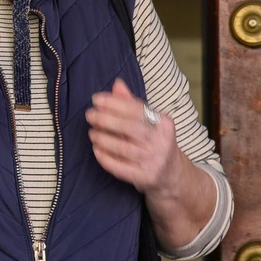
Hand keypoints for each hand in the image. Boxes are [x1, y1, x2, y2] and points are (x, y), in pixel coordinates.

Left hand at [86, 78, 184, 196]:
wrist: (171, 174)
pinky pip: (120, 168)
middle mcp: (161, 142)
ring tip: (92, 133)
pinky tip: (96, 150)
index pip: (137, 109)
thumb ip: (132, 103)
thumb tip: (117, 83)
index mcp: (164, 123)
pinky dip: (105, 158)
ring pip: (123, 148)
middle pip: (129, 128)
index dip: (115, 103)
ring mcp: (154, 161)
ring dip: (103, 139)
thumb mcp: (149, 121)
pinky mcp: (145, 177)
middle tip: (89, 115)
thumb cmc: (155, 141)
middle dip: (106, 119)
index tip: (96, 99)